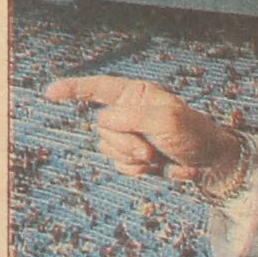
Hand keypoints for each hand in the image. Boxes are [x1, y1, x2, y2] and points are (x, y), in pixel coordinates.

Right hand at [43, 73, 239, 184]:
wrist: (208, 163)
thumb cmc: (193, 134)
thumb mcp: (166, 119)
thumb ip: (132, 117)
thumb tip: (104, 120)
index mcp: (135, 93)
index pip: (98, 88)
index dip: (73, 89)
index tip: (50, 93)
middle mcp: (128, 111)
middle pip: (102, 126)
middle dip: (125, 141)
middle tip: (151, 147)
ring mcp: (128, 134)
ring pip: (107, 148)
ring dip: (131, 156)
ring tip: (155, 155)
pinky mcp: (131, 155)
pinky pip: (117, 164)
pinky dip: (134, 169)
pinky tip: (152, 166)